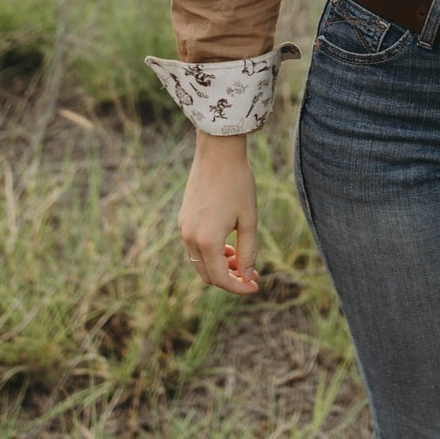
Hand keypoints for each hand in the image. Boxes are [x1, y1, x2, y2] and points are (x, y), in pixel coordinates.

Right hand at [179, 131, 258, 294]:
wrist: (217, 151)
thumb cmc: (237, 183)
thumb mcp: (248, 220)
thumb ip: (247, 252)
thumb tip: (246, 276)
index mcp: (206, 241)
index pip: (221, 279)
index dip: (239, 287)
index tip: (255, 286)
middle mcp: (190, 238)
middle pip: (207, 275)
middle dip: (229, 279)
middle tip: (250, 274)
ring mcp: (183, 227)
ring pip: (199, 262)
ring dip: (219, 266)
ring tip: (239, 258)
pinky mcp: (183, 218)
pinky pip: (194, 247)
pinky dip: (209, 252)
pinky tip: (226, 244)